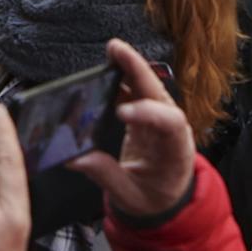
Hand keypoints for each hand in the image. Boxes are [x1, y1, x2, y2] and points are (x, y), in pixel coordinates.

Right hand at [68, 38, 195, 216]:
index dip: (148, 113)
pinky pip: (137, 93)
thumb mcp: (130, 197)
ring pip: (149, 87)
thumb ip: (106, 175)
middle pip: (159, 93)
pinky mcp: (147, 116)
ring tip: (112, 51)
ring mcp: (160, 120)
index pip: (170, 124)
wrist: (166, 199)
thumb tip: (76, 158)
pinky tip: (107, 72)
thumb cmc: (154, 199)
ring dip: (130, 67)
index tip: (121, 112)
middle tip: (116, 50)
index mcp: (175, 152)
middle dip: (138, 70)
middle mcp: (172, 130)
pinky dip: (122, 80)